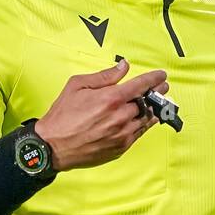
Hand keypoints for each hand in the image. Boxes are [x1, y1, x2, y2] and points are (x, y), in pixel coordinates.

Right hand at [36, 59, 168, 171]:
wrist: (52, 146)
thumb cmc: (62, 116)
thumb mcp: (77, 85)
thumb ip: (104, 76)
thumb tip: (123, 67)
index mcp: (111, 99)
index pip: (142, 85)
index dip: (155, 79)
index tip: (161, 75)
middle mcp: (120, 117)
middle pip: (148, 102)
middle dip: (156, 93)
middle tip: (162, 87)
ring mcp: (122, 134)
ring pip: (147, 119)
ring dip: (155, 109)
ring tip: (158, 102)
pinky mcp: (121, 147)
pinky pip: (140, 133)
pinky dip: (145, 124)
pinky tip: (147, 118)